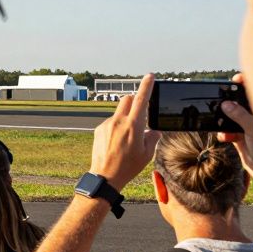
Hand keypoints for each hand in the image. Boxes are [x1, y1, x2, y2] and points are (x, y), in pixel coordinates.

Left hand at [89, 73, 159, 191]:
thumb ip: (152, 137)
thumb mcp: (147, 153)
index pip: (141, 99)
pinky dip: (116, 126)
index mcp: (133, 125)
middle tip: (139, 112)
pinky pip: (110, 122)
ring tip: (127, 137)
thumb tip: (153, 131)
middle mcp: (118, 121)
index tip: (150, 76)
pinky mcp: (99, 129)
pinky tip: (117, 142)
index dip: (146, 86)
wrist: (105, 176)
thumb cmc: (128, 166)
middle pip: (127, 99)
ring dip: (125, 117)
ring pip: (118, 112)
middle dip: (134, 101)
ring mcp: (107, 124)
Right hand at [216, 74, 252, 189]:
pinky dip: (223, 132)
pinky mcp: (239, 137)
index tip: (236, 80)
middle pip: (240, 102)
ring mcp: (248, 127)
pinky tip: (224, 137)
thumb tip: (226, 104)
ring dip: (223, 119)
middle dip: (229, 101)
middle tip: (220, 99)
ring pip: (231, 116)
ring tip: (220, 122)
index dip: (247, 83)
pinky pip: (226, 130)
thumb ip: (240, 115)